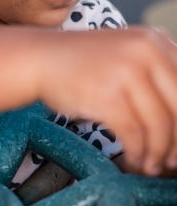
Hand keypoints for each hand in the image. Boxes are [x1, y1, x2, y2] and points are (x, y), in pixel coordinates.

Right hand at [37, 27, 176, 175]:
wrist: (42, 58)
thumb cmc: (84, 63)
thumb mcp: (126, 54)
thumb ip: (156, 73)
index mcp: (156, 40)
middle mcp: (146, 50)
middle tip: (173, 161)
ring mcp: (126, 72)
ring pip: (159, 124)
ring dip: (158, 153)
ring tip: (150, 165)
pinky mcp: (107, 94)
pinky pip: (134, 134)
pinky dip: (137, 153)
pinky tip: (132, 160)